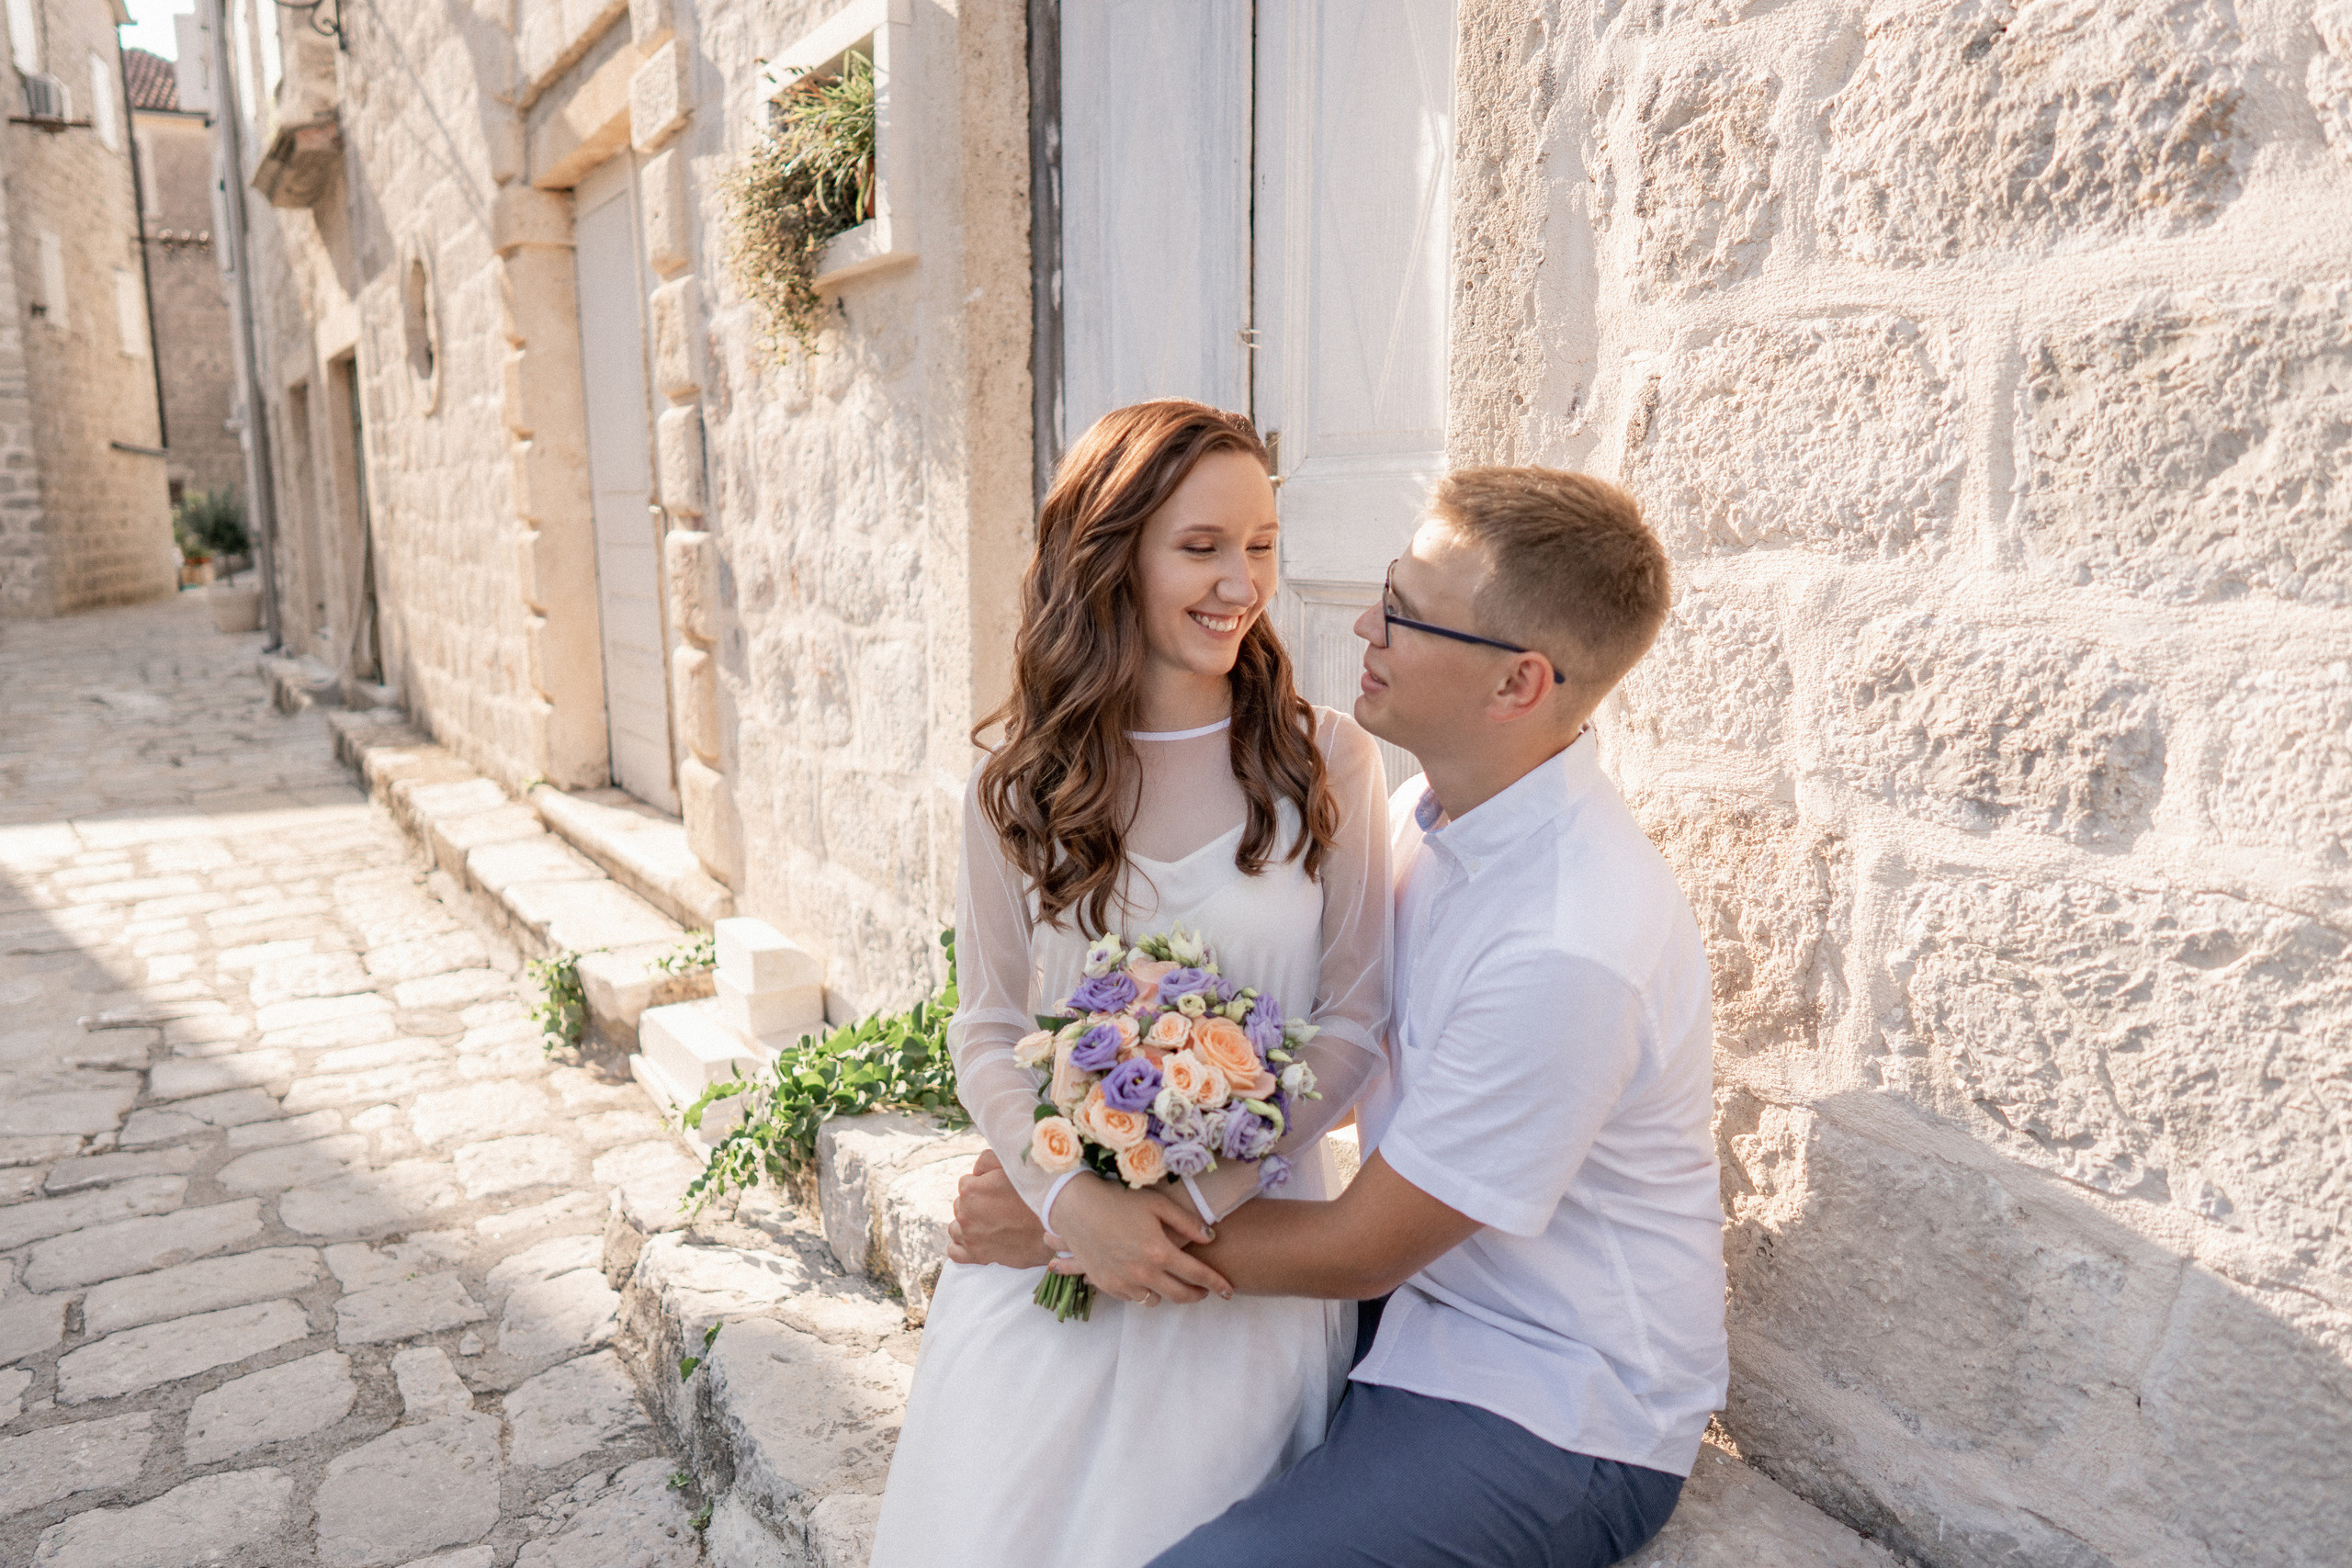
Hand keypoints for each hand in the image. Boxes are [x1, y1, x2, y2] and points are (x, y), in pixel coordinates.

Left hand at [947, 1150, 1056, 1268]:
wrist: (1055, 1229)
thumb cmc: (1036, 1194)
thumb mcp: (1013, 1165)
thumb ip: (986, 1160)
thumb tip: (975, 1172)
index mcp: (970, 1190)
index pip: (967, 1183)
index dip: (983, 1185)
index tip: (999, 1190)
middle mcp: (965, 1214)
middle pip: (962, 1205)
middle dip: (976, 1204)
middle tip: (999, 1206)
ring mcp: (970, 1237)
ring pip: (956, 1227)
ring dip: (968, 1224)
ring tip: (990, 1223)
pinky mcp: (977, 1256)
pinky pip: (955, 1252)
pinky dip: (961, 1246)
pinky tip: (975, 1240)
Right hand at [1047, 1174, 1231, 1306]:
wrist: (1076, 1208)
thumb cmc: (1119, 1200)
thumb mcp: (1157, 1203)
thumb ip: (1187, 1222)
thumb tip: (1210, 1237)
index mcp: (1160, 1251)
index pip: (1198, 1275)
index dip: (1217, 1284)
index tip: (1230, 1291)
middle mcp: (1144, 1272)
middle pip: (1181, 1295)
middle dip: (1198, 1295)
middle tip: (1204, 1290)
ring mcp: (1124, 1282)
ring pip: (1156, 1300)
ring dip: (1168, 1293)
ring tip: (1170, 1280)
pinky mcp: (1107, 1286)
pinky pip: (1134, 1299)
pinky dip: (1144, 1292)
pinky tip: (1144, 1278)